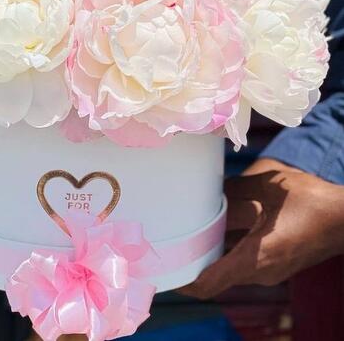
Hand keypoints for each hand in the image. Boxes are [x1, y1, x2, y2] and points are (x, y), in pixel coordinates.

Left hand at [178, 159, 343, 298]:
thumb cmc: (311, 201)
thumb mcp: (267, 188)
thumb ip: (234, 190)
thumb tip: (210, 192)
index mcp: (255, 258)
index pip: (209, 283)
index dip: (182, 282)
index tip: (161, 271)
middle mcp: (259, 272)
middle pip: (215, 276)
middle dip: (189, 262)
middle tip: (167, 242)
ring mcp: (268, 270)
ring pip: (228, 267)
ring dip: (207, 253)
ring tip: (183, 231)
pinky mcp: (274, 263)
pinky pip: (241, 260)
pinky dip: (224, 248)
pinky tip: (213, 226)